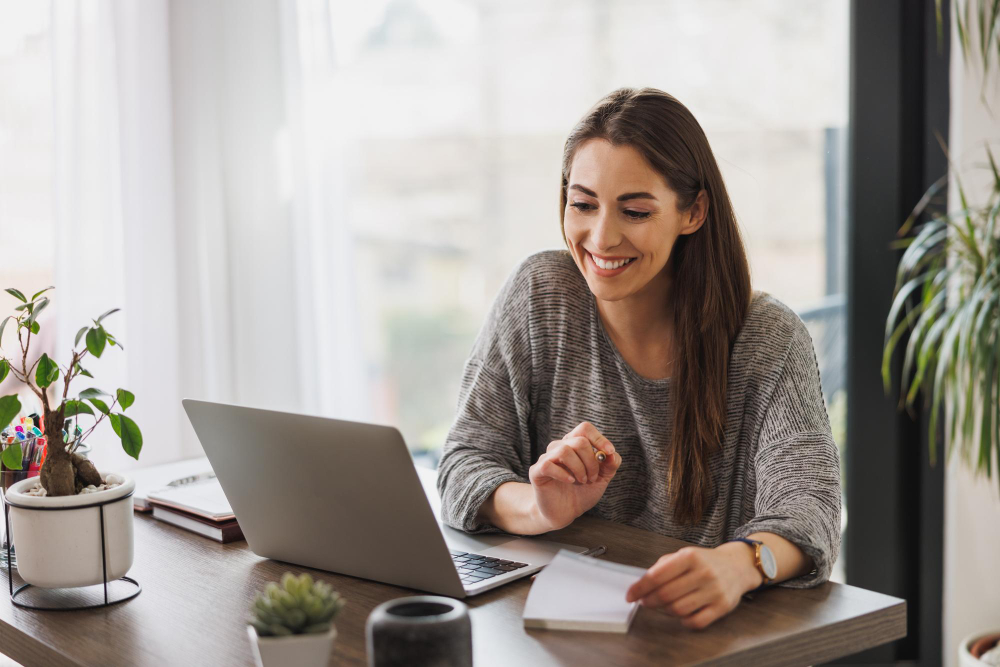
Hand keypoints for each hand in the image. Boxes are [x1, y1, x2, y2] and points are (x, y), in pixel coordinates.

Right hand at [527, 421, 620, 531]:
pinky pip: (548, 465)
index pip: (584, 429)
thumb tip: (612, 454)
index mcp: (574, 445)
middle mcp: (559, 447)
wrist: (565, 513)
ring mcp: (547, 458)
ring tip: (582, 481)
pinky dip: (563, 474)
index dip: (599, 438)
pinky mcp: (536, 471)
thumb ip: (610, 465)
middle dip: (591, 461)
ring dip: (579, 468)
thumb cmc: (582, 492)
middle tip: (592, 477)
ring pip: (564, 450)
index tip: (609, 452)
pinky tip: (570, 482)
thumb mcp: (602, 479)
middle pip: (579, 441)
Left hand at [624, 544, 760, 629]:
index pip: (657, 575)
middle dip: (649, 601)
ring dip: (664, 611)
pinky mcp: (722, 607)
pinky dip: (683, 621)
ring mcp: (714, 591)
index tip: (630, 595)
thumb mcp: (684, 554)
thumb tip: (641, 584)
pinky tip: (680, 614)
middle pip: (666, 594)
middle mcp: (703, 573)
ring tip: (662, 606)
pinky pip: (695, 621)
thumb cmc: (705, 562)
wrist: (737, 566)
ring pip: (678, 609)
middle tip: (644, 602)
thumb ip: (662, 566)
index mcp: (690, 556)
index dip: (640, 588)